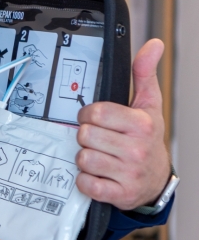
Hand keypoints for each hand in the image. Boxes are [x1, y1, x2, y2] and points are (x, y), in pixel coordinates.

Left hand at [75, 39, 170, 209]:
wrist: (155, 180)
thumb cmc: (146, 140)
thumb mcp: (149, 105)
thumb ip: (144, 74)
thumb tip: (153, 45)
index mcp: (142, 124)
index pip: (96, 113)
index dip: (87, 115)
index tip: (93, 119)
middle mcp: (136, 149)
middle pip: (85, 136)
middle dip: (85, 137)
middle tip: (97, 140)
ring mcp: (128, 173)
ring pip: (83, 159)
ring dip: (84, 159)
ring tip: (98, 156)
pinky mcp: (118, 194)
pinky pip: (86, 183)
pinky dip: (85, 180)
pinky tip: (96, 175)